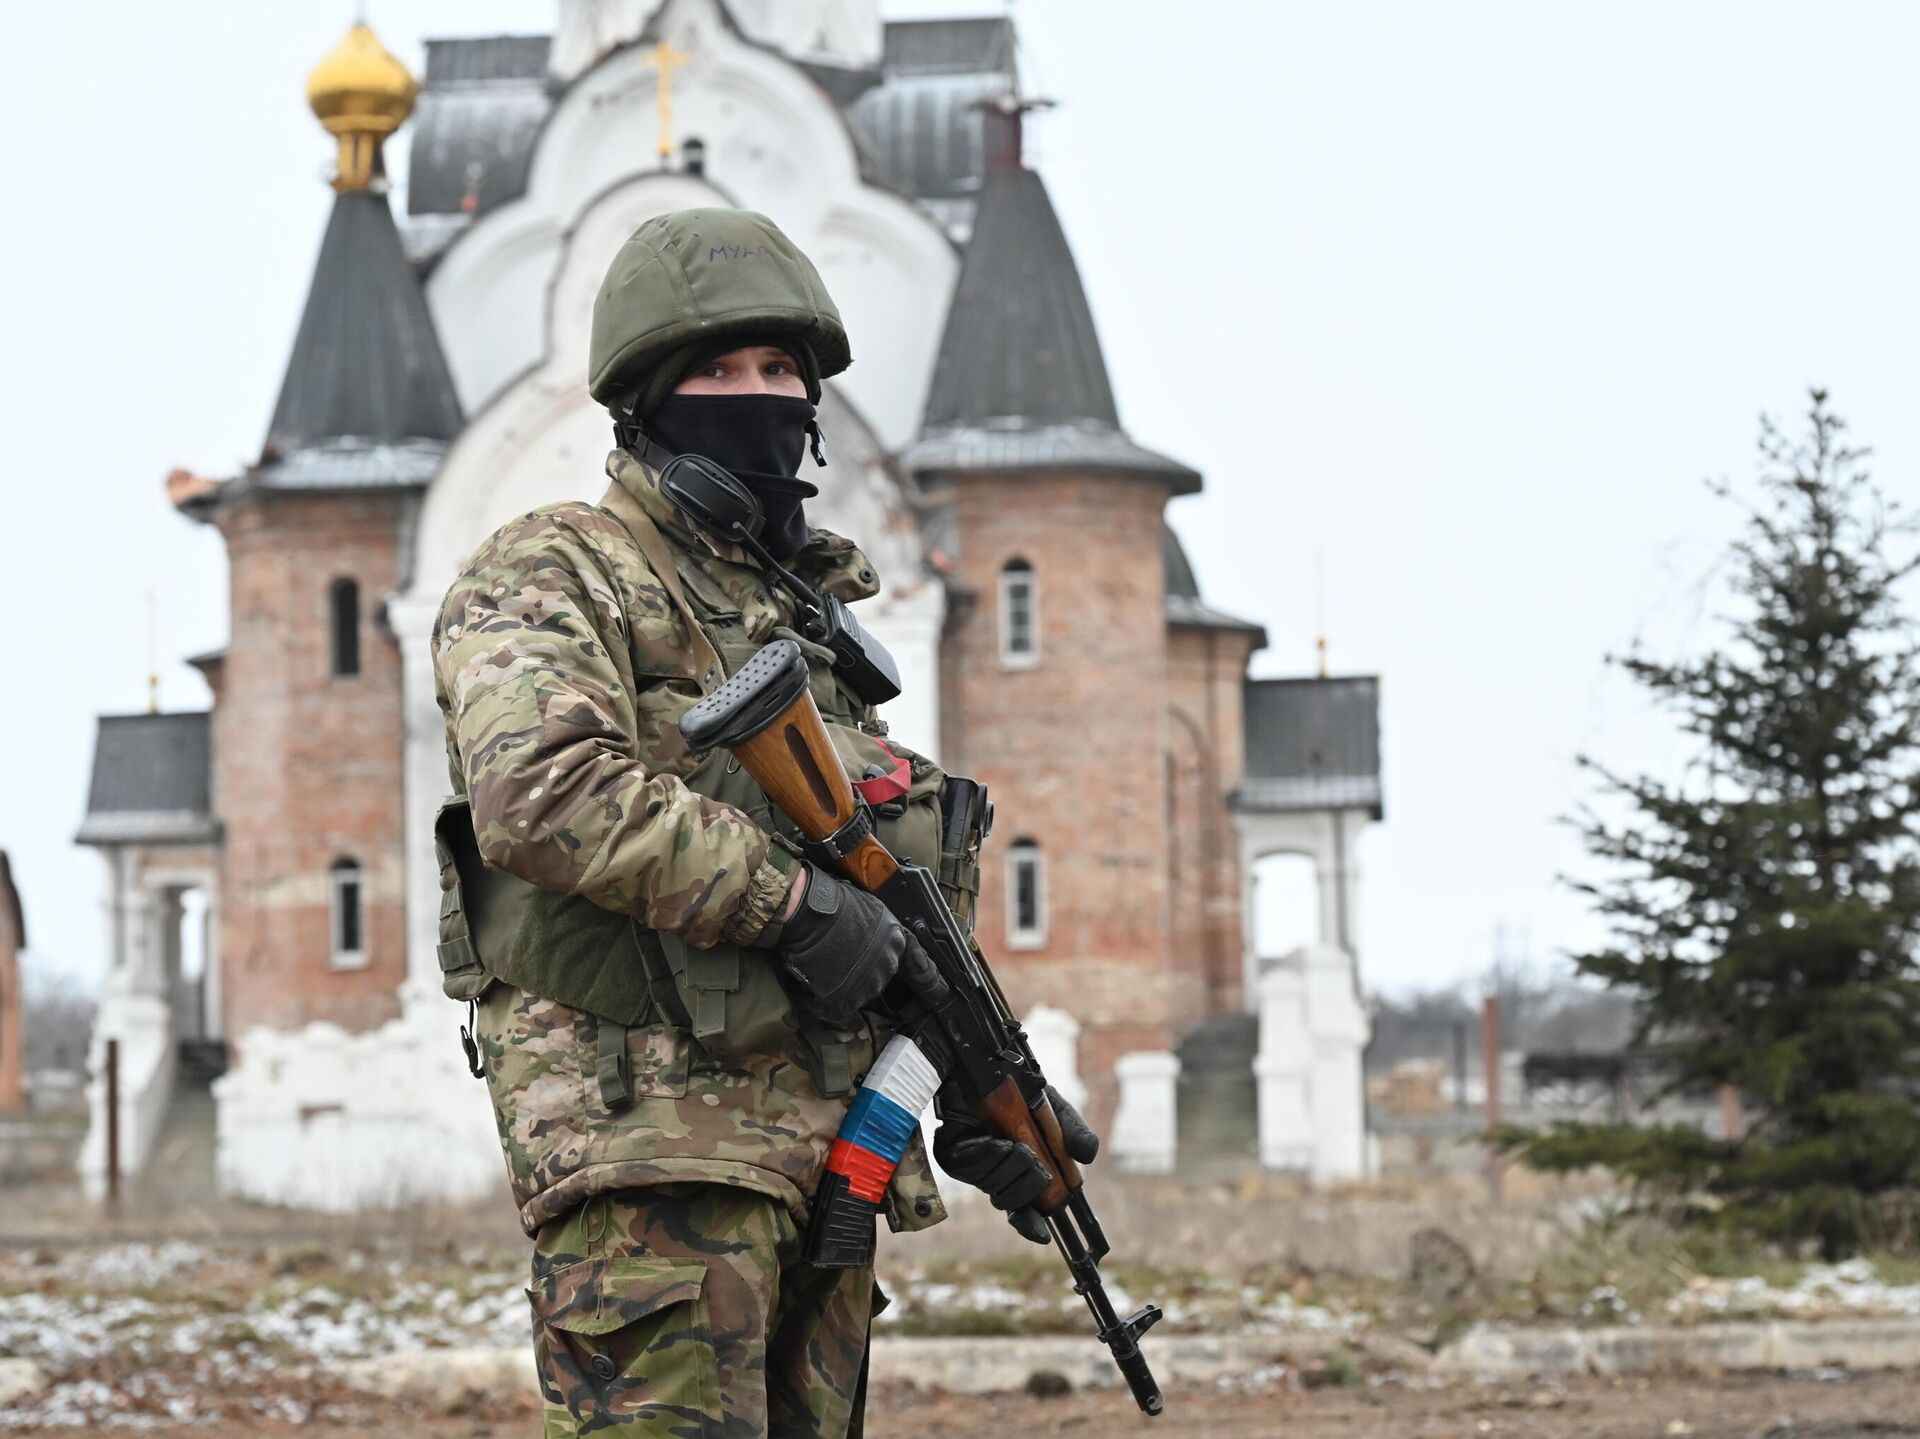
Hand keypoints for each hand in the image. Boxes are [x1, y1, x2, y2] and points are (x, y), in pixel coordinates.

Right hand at [772, 865, 933, 1022]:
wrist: (809, 910)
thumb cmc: (832, 900)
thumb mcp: (868, 907)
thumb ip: (878, 929)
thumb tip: (871, 935)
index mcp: (897, 940)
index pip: (919, 965)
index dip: (927, 979)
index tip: (940, 991)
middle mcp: (888, 964)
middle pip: (878, 978)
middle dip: (860, 972)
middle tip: (837, 957)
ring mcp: (868, 984)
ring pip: (857, 993)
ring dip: (842, 985)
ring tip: (821, 965)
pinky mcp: (845, 998)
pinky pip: (836, 1008)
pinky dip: (823, 1001)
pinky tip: (814, 984)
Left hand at [933, 1084, 1098, 1243]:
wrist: (986, 1066)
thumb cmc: (1020, 1091)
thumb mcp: (1055, 1110)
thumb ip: (1073, 1132)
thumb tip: (1088, 1156)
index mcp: (1022, 1173)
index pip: (1026, 1212)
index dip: (1031, 1225)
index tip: (1043, 1235)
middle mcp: (997, 1175)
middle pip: (1013, 1202)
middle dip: (1030, 1186)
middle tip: (1038, 1163)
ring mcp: (973, 1167)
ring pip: (994, 1187)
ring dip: (1011, 1167)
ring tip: (1016, 1144)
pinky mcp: (952, 1154)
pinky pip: (971, 1168)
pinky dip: (989, 1157)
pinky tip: (997, 1143)